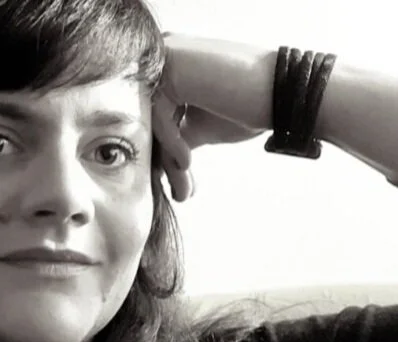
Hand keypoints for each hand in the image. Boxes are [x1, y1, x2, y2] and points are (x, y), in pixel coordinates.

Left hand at [152, 33, 275, 201]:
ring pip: (151, 118)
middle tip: (182, 194)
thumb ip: (173, 141)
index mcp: (170, 68)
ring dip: (168, 158)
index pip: (154, 117)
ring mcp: (167, 55)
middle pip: (149, 118)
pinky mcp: (172, 63)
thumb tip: (154, 170)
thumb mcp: (198, 129)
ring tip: (185, 186)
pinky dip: (170, 141)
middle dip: (165, 161)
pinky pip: (158, 113)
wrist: (283, 94)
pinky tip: (187, 161)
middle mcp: (165, 55)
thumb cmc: (245, 109)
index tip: (178, 186)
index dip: (166, 154)